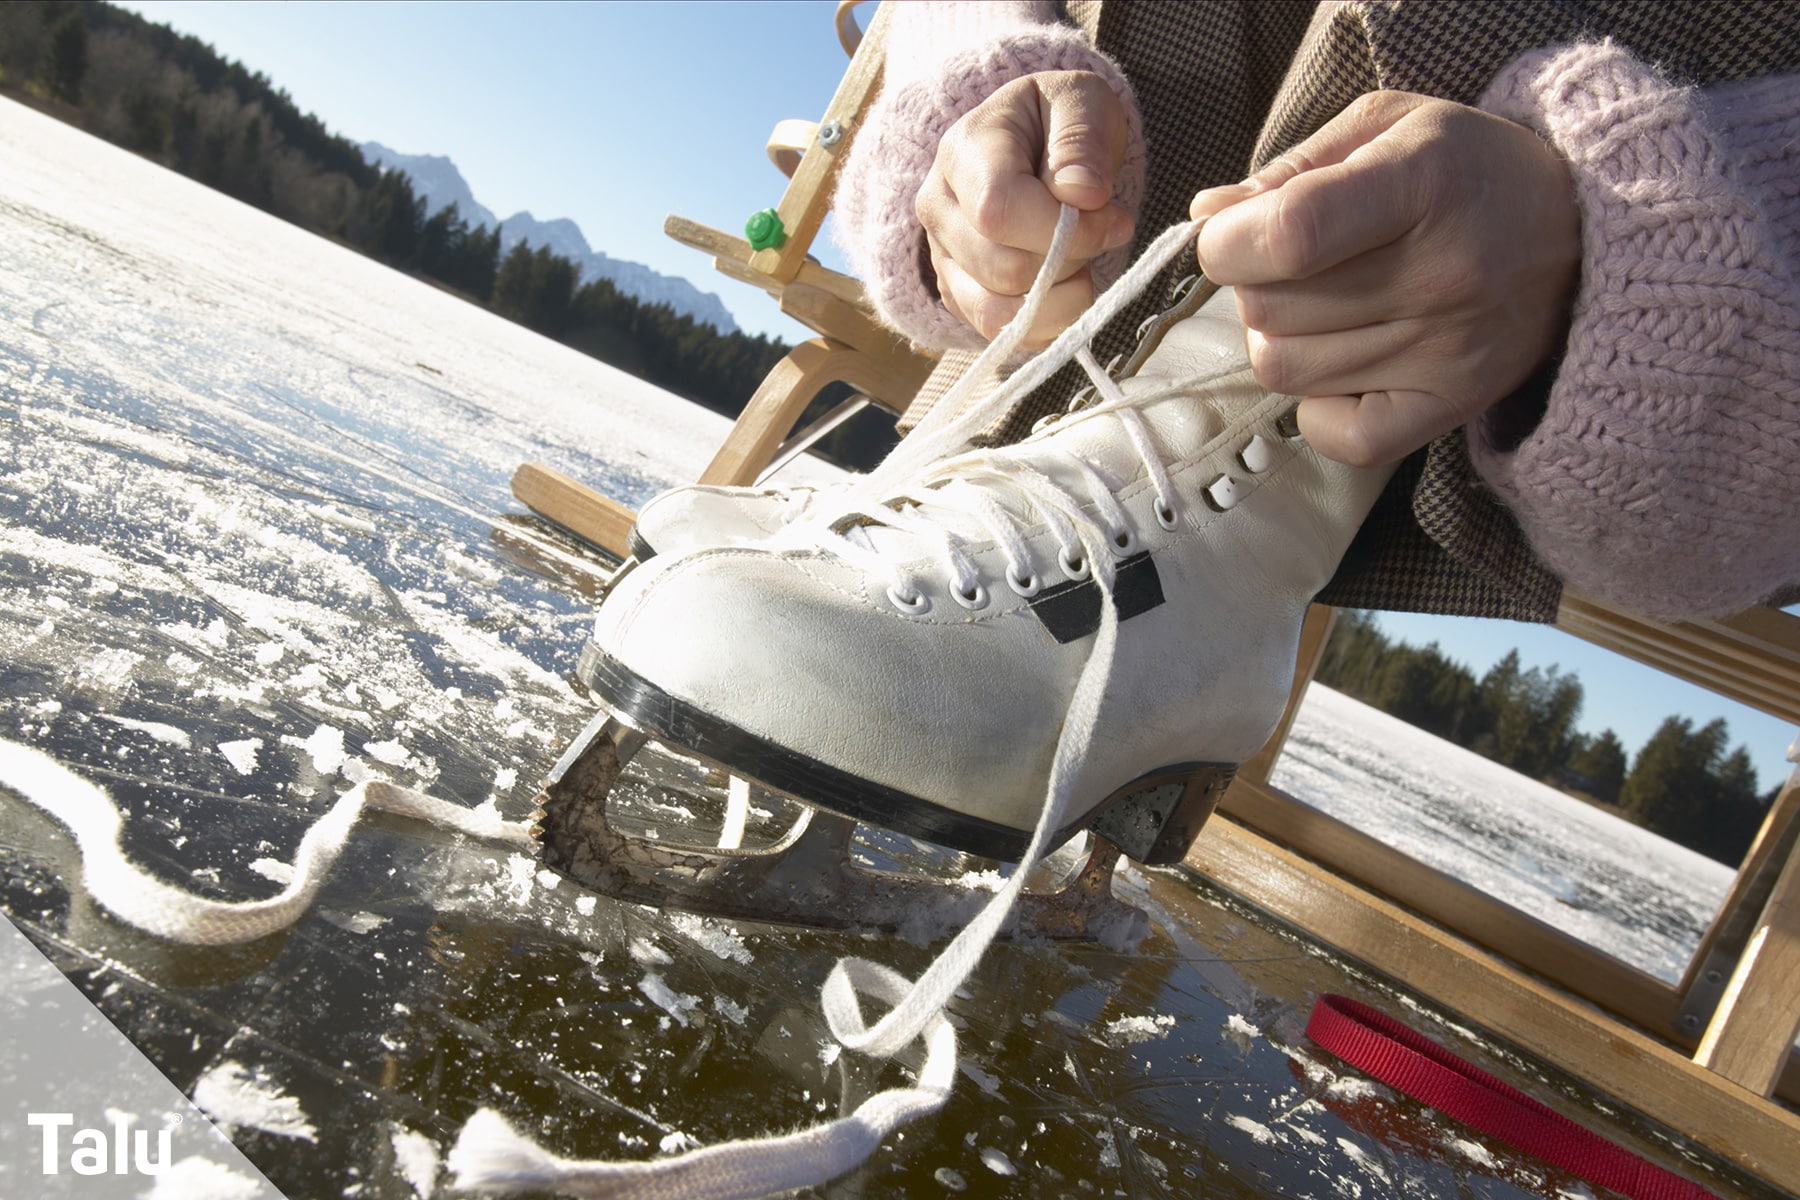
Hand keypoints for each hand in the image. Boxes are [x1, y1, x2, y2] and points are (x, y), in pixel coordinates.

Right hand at [917, 71, 1135, 347]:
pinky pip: (1004, 336)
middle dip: (1069, 261)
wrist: (1035, 144)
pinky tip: (1068, 285)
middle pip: (1002, 269)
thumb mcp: (1082, 102)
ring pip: (999, 314)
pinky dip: (1050, 322)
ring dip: (1061, 298)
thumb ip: (1083, 141)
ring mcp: (944, 260)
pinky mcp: (960, 297)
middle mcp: (938, 210)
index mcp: (963, 152)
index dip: (1062, 229)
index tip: (1113, 219)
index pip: (997, 211)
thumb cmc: (1059, 121)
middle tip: (1099, 232)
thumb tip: (1082, 196)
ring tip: (1081, 261)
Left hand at [1191, 91, 1579, 465]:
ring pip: (1284, 369)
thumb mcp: (1387, 128)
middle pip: (1269, 309)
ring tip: (1328, 305)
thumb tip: (1208, 213)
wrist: (1583, 236)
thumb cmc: (1465, 172)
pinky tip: (1344, 362)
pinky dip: (1317, 406)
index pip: (1287, 235)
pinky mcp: (1453, 406)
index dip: (1228, 242)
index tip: (1230, 235)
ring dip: (1282, 337)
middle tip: (1297, 265)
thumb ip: (1290, 169)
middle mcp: (1441, 273)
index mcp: (1421, 182)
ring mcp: (1448, 350)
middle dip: (1254, 284)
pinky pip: (1335, 435)